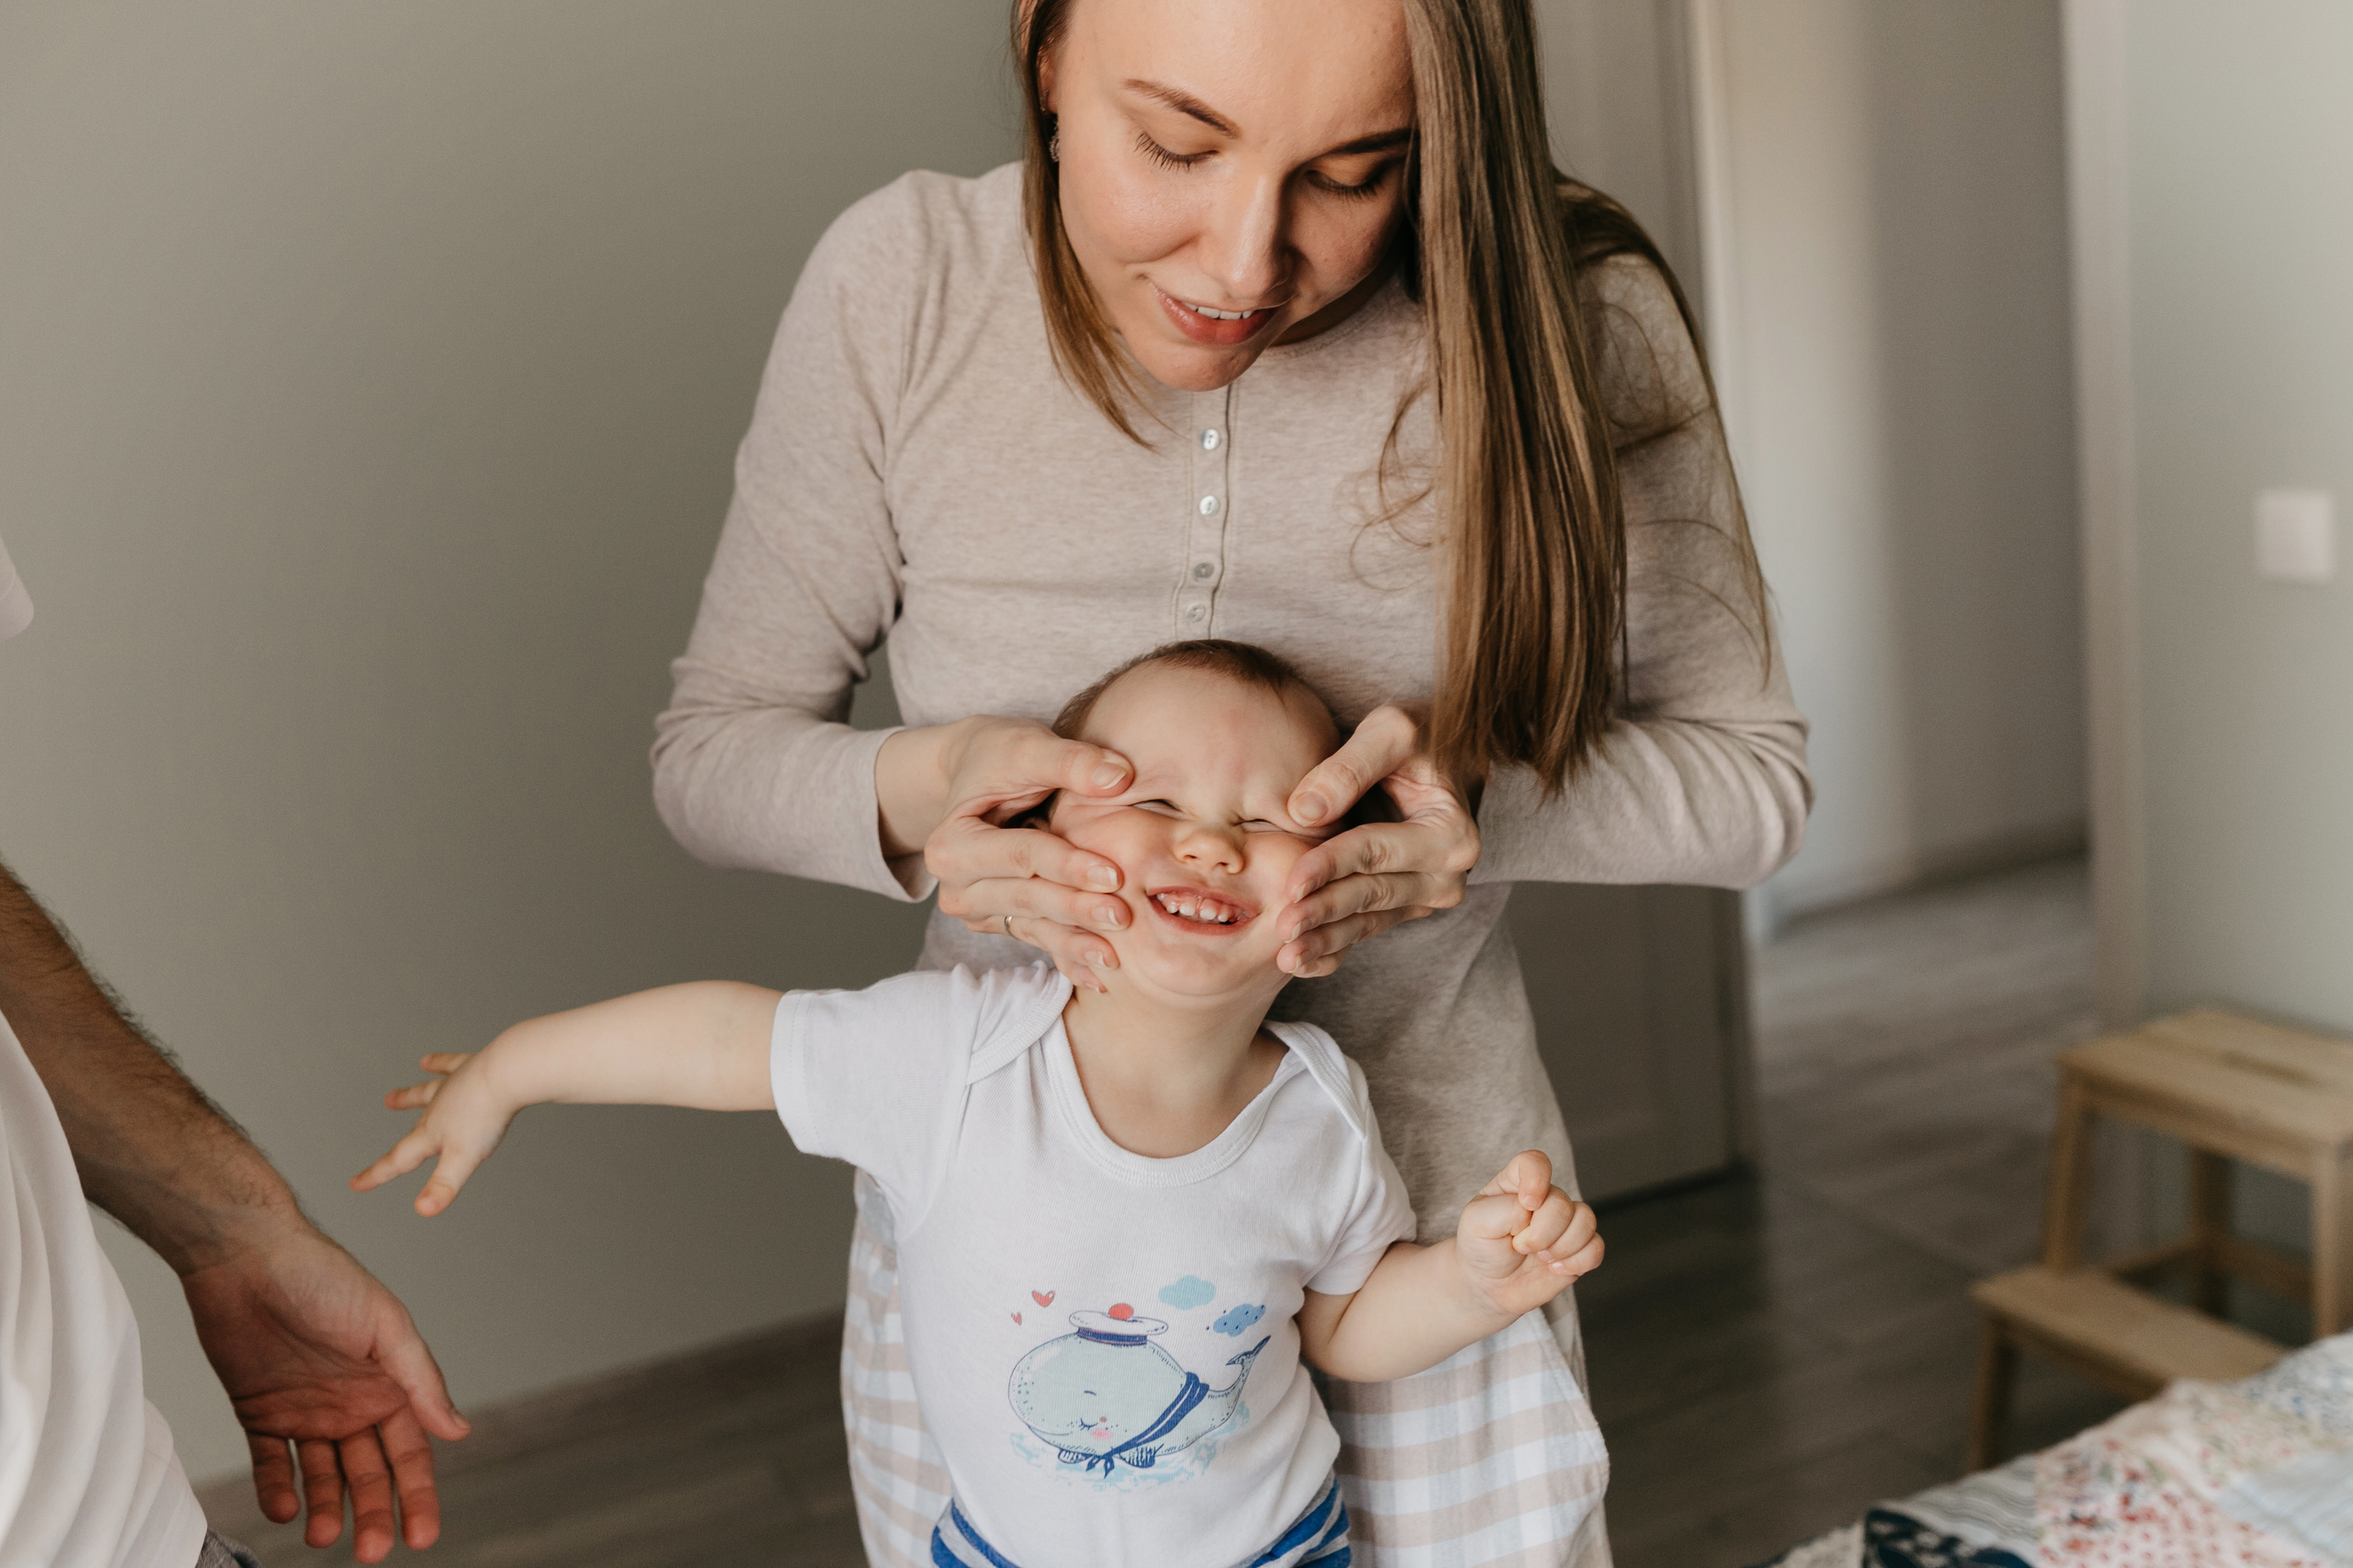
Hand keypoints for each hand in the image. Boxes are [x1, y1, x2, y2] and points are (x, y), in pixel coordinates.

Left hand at [180, 1221, 469, 1561]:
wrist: (245, 1257)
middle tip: (369, 1552)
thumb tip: (458, 1430)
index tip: (422, 1537)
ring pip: (322, 1476)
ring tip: (323, 1535)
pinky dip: (277, 1489)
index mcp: (388, 1384)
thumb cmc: (323, 1277)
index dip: (419, 1495)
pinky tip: (283, 1509)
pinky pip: (270, 1462)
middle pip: (368, 1473)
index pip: (411, 1452)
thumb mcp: (385, 1327)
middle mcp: (351, 1403)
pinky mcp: (260, 1410)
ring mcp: (306, 1410)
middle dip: (374, 1514)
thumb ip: (419, 1380)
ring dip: (326, 1508)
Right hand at [352, 1052, 514, 1215]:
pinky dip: (438, 1064)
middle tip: (379, 1162)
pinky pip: (449, 1066)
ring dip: (408, 1098)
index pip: (400, 1160)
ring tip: (390, 1098)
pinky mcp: (470, 1068)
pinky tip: (429, 1061)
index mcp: (433, 1133)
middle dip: (397, 1149)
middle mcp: (437, 1109)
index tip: (356, 1184)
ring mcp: (452, 1087)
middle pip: (414, 1132)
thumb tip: (423, 1210)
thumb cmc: (486, 1115)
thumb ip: (443, 1185)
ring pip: (425, 1094)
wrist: (506, 1072)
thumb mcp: (464, 1158)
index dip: (376, 1175)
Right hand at [912, 717, 1134, 992]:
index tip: (1114, 874)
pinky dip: (1067, 956)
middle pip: (1025, 898)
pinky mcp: (998, 920)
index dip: (1067, 865)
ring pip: (1031, 926)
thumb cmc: (1001, 755)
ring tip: (1116, 957)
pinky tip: (1101, 978)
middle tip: (1123, 917)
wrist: (976, 773)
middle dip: (1076, 908)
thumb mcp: (1028, 747)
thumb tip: (1119, 777)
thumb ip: (1071, 761)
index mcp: (952, 843)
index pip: (1019, 856)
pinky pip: (1035, 939)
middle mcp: (955, 885)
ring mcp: (976, 908)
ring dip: (1074, 941)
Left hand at [1276, 704, 1478, 976]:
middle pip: (1373, 894)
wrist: (1439, 759)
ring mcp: (1425, 895)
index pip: (1378, 851)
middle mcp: (1446, 874)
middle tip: (1283, 928)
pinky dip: (1334, 949)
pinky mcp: (1404, 905)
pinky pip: (1368, 930)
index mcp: (1452, 833)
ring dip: (1326, 940)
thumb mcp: (1389, 731)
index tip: (1292, 882)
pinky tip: (1301, 965)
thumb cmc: (1415, 740)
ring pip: (1369, 921)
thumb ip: (1349, 767)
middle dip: (1326, 912)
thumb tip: (1304, 810)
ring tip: (1286, 957)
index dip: (1333, 866)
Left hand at [1455, 1151, 1601, 1316]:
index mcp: (1517, 1183)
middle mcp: (1545, 1198)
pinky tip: (1555, 1269)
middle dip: (1541, 1233)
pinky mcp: (1578, 1248)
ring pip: (1586, 1221)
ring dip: (1561, 1247)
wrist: (1488, 1286)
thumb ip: (1505, 1208)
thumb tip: (1536, 1210)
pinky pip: (1596, 1248)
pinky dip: (1577, 1262)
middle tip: (1519, 1247)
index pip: (1535, 1162)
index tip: (1527, 1204)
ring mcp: (1564, 1223)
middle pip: (1562, 1203)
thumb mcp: (1477, 1222)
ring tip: (1539, 1258)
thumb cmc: (1481, 1247)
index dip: (1537, 1179)